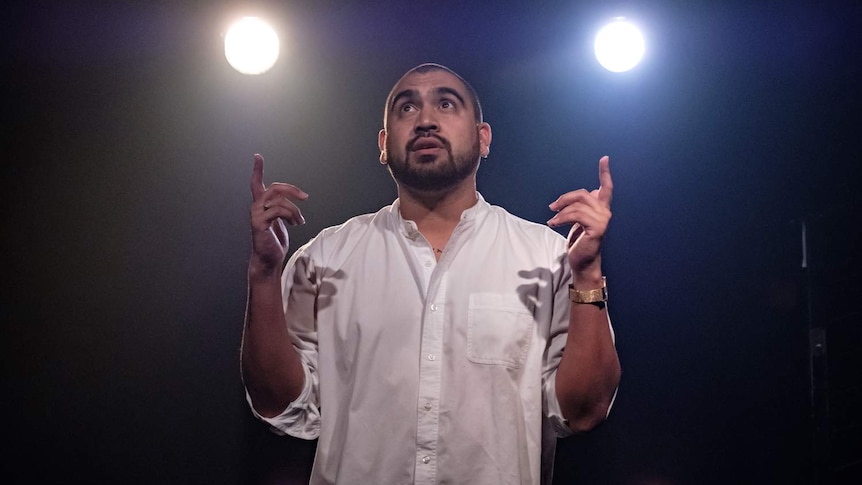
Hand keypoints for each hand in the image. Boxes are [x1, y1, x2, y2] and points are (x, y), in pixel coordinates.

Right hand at [249, 153, 307, 276]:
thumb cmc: (275, 240)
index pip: (256, 183)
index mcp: (261, 205)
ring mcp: (256, 214)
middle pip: (275, 188)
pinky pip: (278, 210)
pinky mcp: (259, 223)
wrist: (270, 259)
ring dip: (294, 210)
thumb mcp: (281, 220)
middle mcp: (256, 207)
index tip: (257, 156)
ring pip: (279, 200)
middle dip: (292, 190)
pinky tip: (295, 224)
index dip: (257, 170)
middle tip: (305, 197)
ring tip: (299, 221)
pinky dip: (290, 215)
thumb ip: (283, 207)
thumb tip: (295, 199)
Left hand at [547, 156, 612, 275]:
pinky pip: (576, 215)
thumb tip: (586, 194)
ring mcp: (603, 220)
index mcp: (602, 209)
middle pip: (584, 194)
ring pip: (577, 205)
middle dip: (565, 198)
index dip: (605, 172)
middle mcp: (605, 212)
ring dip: (560, 212)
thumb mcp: (579, 221)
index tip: (604, 158)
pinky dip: (561, 218)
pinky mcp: (597, 228)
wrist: (582, 262)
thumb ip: (583, 207)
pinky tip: (554, 224)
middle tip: (552, 207)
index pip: (606, 188)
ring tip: (552, 220)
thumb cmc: (579, 242)